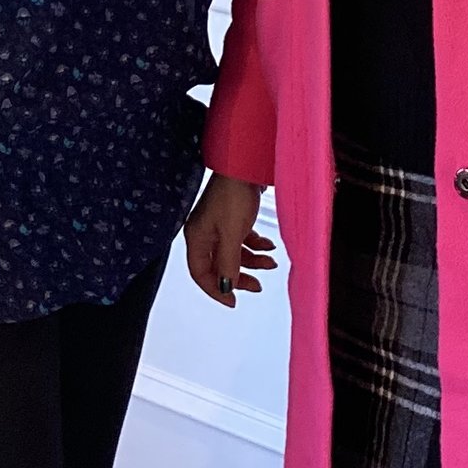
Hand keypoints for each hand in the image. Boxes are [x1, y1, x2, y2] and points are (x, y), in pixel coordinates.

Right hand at [186, 174, 275, 306]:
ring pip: (234, 254)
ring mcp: (219, 225)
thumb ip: (229, 263)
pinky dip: (256, 245)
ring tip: (271, 263)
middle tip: (257, 286)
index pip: (201, 274)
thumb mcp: (232, 234)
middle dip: (239, 277)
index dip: (216, 291)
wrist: (245, 166)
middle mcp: (205, 234)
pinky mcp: (233, 217)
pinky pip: (242, 240)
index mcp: (197, 239)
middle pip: (219, 266)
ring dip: (253, 261)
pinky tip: (269, 246)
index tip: (233, 301)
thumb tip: (226, 287)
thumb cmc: (233, 195)